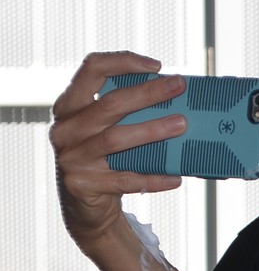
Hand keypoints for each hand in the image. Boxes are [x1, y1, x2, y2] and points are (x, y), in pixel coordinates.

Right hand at [49, 51, 186, 251]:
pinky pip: (125, 179)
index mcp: (69, 107)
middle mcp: (65, 129)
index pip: (91, 69)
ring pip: (116, 139)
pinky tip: (175, 177)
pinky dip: (153, 178)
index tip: (157, 66)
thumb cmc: (105, 162)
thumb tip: (177, 100)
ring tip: (182, 125)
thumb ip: (127, 115)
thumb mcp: (106, 132)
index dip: (123, 62)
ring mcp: (72, 158)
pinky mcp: (83, 185)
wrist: (87, 208)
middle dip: (147, 93)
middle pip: (109, 104)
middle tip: (179, 87)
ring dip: (152, 130)